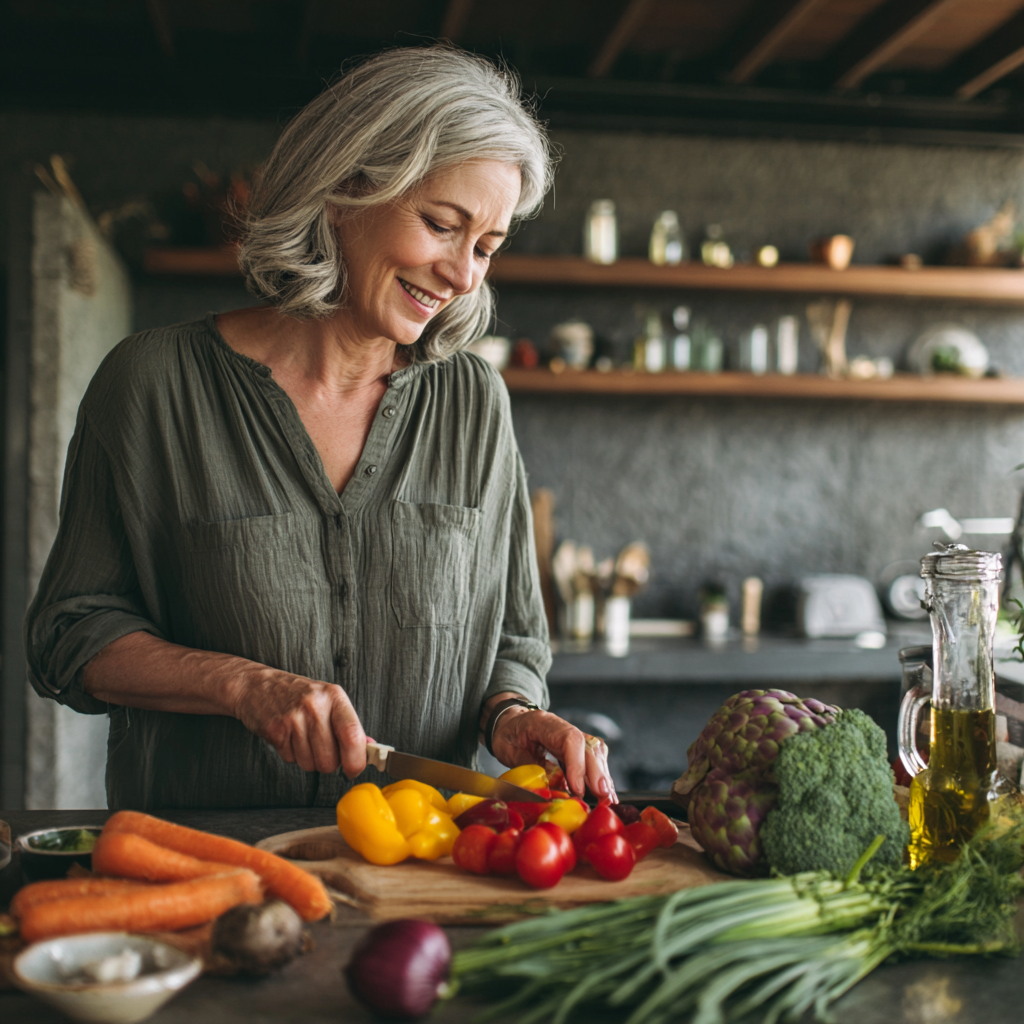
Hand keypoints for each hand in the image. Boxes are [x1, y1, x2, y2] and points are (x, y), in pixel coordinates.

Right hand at [231, 667, 366, 776]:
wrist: (257, 685)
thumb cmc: (297, 694)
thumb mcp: (328, 700)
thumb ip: (349, 725)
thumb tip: (370, 749)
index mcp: (334, 696)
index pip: (352, 735)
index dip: (356, 760)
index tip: (355, 769)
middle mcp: (315, 706)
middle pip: (330, 759)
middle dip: (328, 763)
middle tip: (322, 749)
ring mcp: (293, 718)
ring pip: (310, 764)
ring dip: (308, 759)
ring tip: (302, 738)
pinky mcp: (275, 730)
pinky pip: (291, 760)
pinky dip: (291, 755)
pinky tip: (288, 737)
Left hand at [490, 707, 616, 801]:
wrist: (508, 723)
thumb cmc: (507, 736)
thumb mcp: (510, 752)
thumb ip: (533, 766)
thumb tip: (557, 784)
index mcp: (544, 723)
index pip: (570, 740)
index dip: (577, 765)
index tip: (578, 789)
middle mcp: (563, 727)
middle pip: (589, 746)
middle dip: (598, 773)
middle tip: (602, 797)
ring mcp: (572, 735)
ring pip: (595, 751)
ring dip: (603, 776)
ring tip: (608, 798)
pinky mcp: (576, 746)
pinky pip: (593, 758)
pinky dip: (600, 775)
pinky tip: (605, 792)